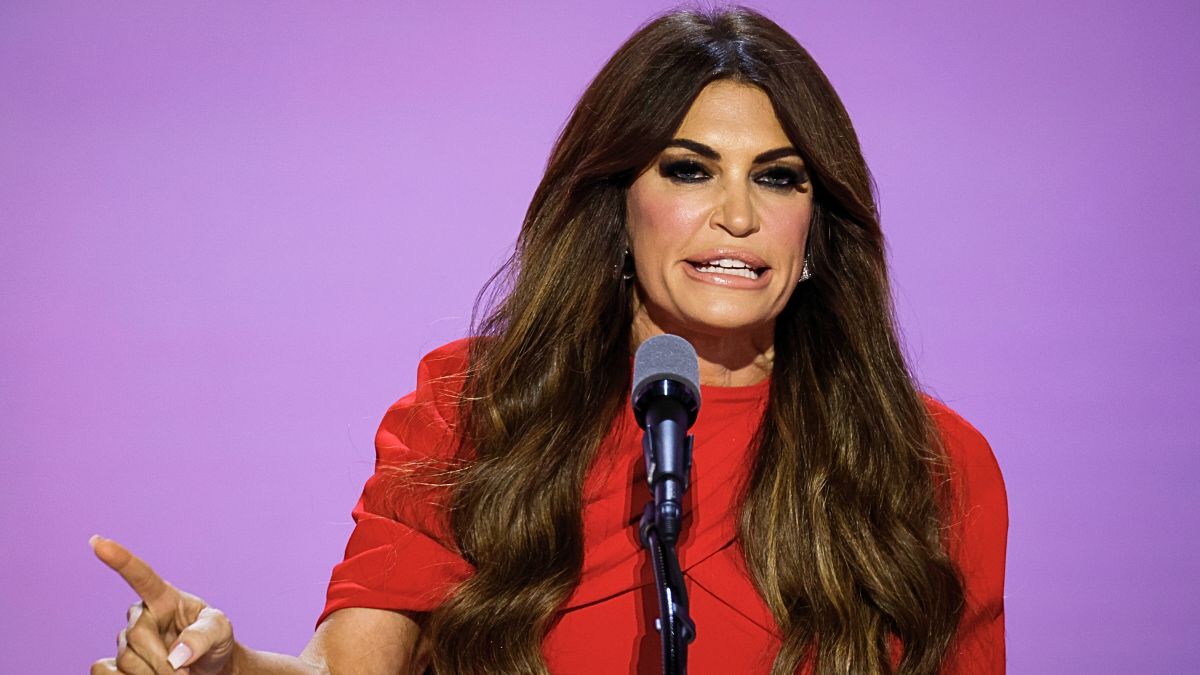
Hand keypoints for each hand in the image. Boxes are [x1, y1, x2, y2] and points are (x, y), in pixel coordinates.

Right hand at [90, 536, 237, 674]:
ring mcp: (126, 640)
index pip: (141, 576)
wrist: (210, 669)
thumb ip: (203, 636)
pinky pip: (102, 672)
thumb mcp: (221, 632)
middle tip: (185, 674)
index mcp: (164, 598)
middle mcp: (141, 615)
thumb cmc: (215, 644)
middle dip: (162, 661)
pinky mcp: (115, 664)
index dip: (121, 560)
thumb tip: (176, 655)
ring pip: (124, 660)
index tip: (98, 542)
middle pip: (137, 637)